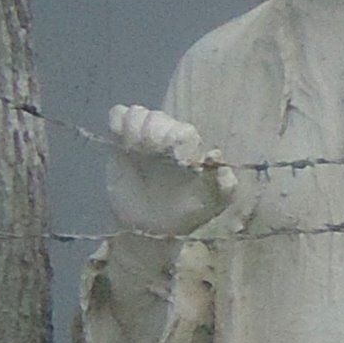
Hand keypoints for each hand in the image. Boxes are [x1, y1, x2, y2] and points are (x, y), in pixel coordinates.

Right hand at [105, 105, 229, 237]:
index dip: (172, 140)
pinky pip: (119, 114)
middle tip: (145, 154)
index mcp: (192, 149)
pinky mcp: (121, 139)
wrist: (150, 229)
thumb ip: (225, 185)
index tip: (167, 158)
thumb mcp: (211, 205)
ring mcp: (145, 136)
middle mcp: (169, 138)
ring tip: (133, 151)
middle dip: (150, 135)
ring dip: (134, 130)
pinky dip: (118, 123)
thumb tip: (216, 154)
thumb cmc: (185, 215)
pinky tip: (120, 143)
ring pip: (138, 113)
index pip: (183, 131)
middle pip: (158, 118)